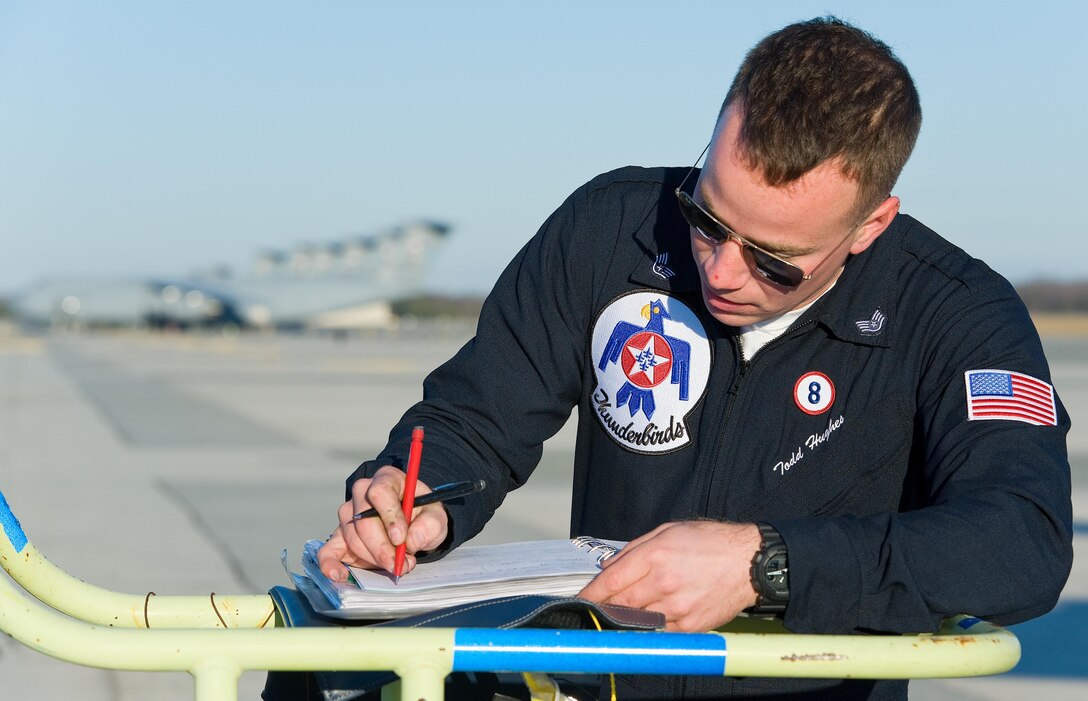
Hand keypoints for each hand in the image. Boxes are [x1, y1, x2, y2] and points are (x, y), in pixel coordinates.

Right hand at [317, 465, 448, 581]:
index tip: (401, 538)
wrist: (413, 524)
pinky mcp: (340, 537)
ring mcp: (348, 515)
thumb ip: (430, 525)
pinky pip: (327, 550)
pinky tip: (341, 576)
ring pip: (352, 538)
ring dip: (373, 558)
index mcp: (387, 479)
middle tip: (399, 563)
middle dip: (382, 547)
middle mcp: (362, 493)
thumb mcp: (436, 517)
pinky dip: (330, 565)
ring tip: (395, 566)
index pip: (379, 492)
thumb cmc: (422, 515)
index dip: (389, 517)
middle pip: (363, 520)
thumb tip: (411, 540)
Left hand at [578, 521, 761, 631]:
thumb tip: (610, 566)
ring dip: (625, 617)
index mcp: (655, 555)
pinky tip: (648, 619)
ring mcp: (677, 607)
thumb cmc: (711, 543)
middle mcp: (663, 582)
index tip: (580, 598)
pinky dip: (649, 627)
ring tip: (622, 612)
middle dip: (603, 606)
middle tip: (594, 607)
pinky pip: (659, 632)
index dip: (591, 592)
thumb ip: (635, 549)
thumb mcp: (669, 531)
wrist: (750, 562)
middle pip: (620, 602)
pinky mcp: (690, 626)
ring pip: (637, 620)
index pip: (611, 580)